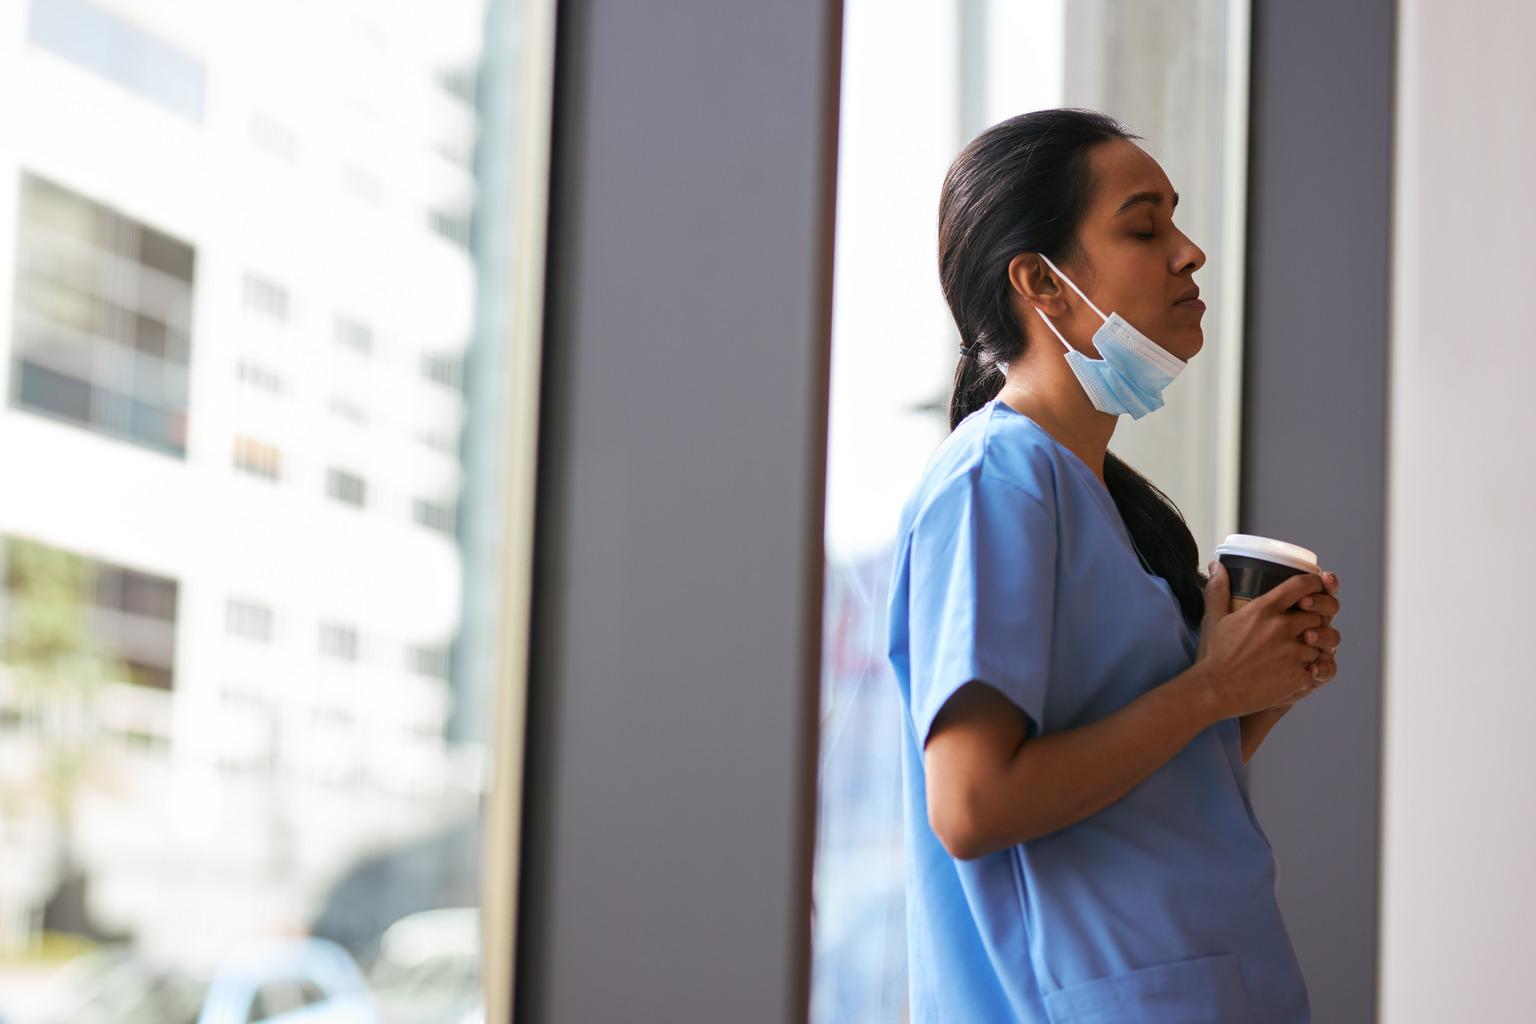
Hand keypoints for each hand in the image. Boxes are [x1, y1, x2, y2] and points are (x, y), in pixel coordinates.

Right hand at [1195, 562, 1335, 719]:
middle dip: (1313, 619)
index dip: (1314, 583)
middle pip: (1317, 615)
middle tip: (1303, 627)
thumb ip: (1218, 589)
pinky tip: (1297, 671)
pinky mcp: (1298, 676)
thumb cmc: (1213, 654)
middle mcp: (1282, 628)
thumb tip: (1216, 564)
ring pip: (1320, 643)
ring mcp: (1292, 653)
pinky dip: (1311, 669)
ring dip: (1312, 647)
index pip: (1301, 586)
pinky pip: (1318, 668)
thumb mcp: (1213, 617)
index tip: (1316, 585)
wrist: (1213, 691)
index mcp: (1264, 610)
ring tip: (1298, 653)